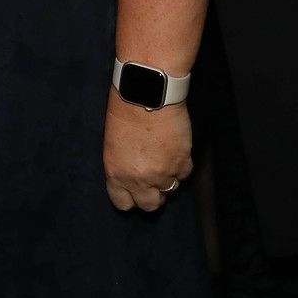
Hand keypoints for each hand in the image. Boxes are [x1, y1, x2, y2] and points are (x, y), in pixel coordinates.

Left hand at [103, 97, 191, 212]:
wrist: (147, 93)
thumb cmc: (125, 109)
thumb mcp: (113, 142)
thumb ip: (122, 164)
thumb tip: (132, 171)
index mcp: (116, 173)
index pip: (123, 203)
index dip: (130, 197)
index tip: (135, 191)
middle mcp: (139, 179)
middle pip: (150, 205)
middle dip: (152, 194)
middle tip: (153, 180)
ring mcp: (162, 173)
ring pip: (170, 189)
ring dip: (168, 177)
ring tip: (164, 158)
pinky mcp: (182, 162)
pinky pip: (184, 174)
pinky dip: (182, 164)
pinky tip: (175, 149)